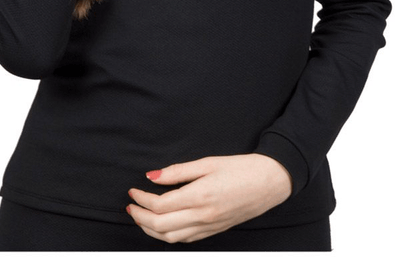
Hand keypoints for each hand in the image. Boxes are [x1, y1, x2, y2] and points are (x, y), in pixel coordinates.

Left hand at [126, 154, 292, 243]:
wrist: (269, 182)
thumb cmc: (240, 168)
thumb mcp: (208, 162)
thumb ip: (178, 171)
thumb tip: (152, 176)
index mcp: (200, 196)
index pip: (160, 206)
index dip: (142, 199)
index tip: (134, 189)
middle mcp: (203, 216)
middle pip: (160, 226)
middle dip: (140, 217)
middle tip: (131, 204)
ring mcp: (209, 227)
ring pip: (170, 238)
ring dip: (150, 230)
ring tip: (141, 216)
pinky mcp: (214, 231)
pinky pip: (185, 239)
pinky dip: (168, 235)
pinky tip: (163, 225)